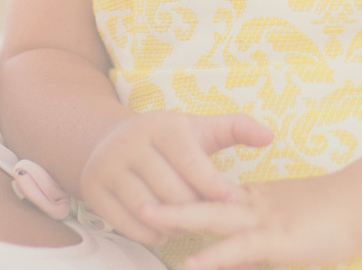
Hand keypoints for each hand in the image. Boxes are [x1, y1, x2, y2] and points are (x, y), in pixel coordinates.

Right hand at [79, 111, 272, 242]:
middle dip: (195, 210)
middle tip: (209, 219)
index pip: (192, 163)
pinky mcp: (92, 189)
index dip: (214, 186)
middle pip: (171, 191)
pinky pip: (126, 223)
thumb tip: (268, 135)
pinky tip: (164, 230)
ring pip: (149, 210)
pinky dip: (149, 233)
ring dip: (174, 225)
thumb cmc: (166, 140)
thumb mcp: (198, 129)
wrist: (107, 140)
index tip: (231, 201)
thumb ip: (235, 129)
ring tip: (188, 226)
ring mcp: (107, 166)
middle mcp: (129, 143)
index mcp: (160, 127)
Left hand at [140, 176, 361, 269]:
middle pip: (199, 198)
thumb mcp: (284, 231)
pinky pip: (238, 248)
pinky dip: (212, 256)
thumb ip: (254, 247)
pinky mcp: (277, 239)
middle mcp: (250, 205)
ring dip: (177, 215)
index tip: (146, 192)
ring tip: (145, 215)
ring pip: (211, 216)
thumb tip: (231, 262)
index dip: (177, 195)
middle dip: (164, 198)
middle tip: (131, 194)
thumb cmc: (331, 217)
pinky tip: (190, 263)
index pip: (206, 195)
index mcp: (251, 199)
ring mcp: (262, 220)